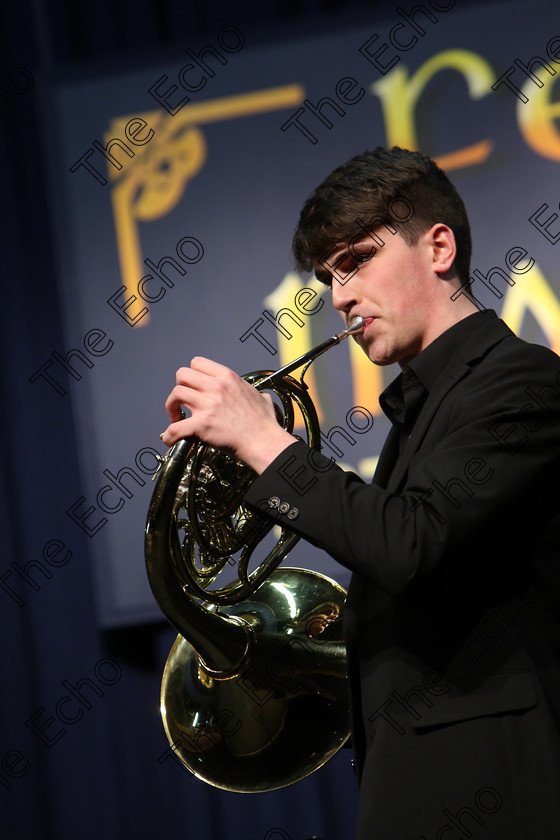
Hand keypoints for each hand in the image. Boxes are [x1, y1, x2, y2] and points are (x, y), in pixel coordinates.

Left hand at [161, 357, 296, 472]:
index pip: (197, 363)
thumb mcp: (260, 396)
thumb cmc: (264, 423)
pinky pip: (175, 428)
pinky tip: (171, 439)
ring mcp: (208, 405)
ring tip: (177, 417)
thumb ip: (251, 392)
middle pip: (182, 374)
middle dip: (179, 387)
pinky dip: (169, 435)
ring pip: (175, 395)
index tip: (193, 386)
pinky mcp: (202, 424)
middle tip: (183, 401)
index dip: (192, 375)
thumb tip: (257, 394)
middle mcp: (216, 387)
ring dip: (172, 407)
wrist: (264, 441)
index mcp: (228, 377)